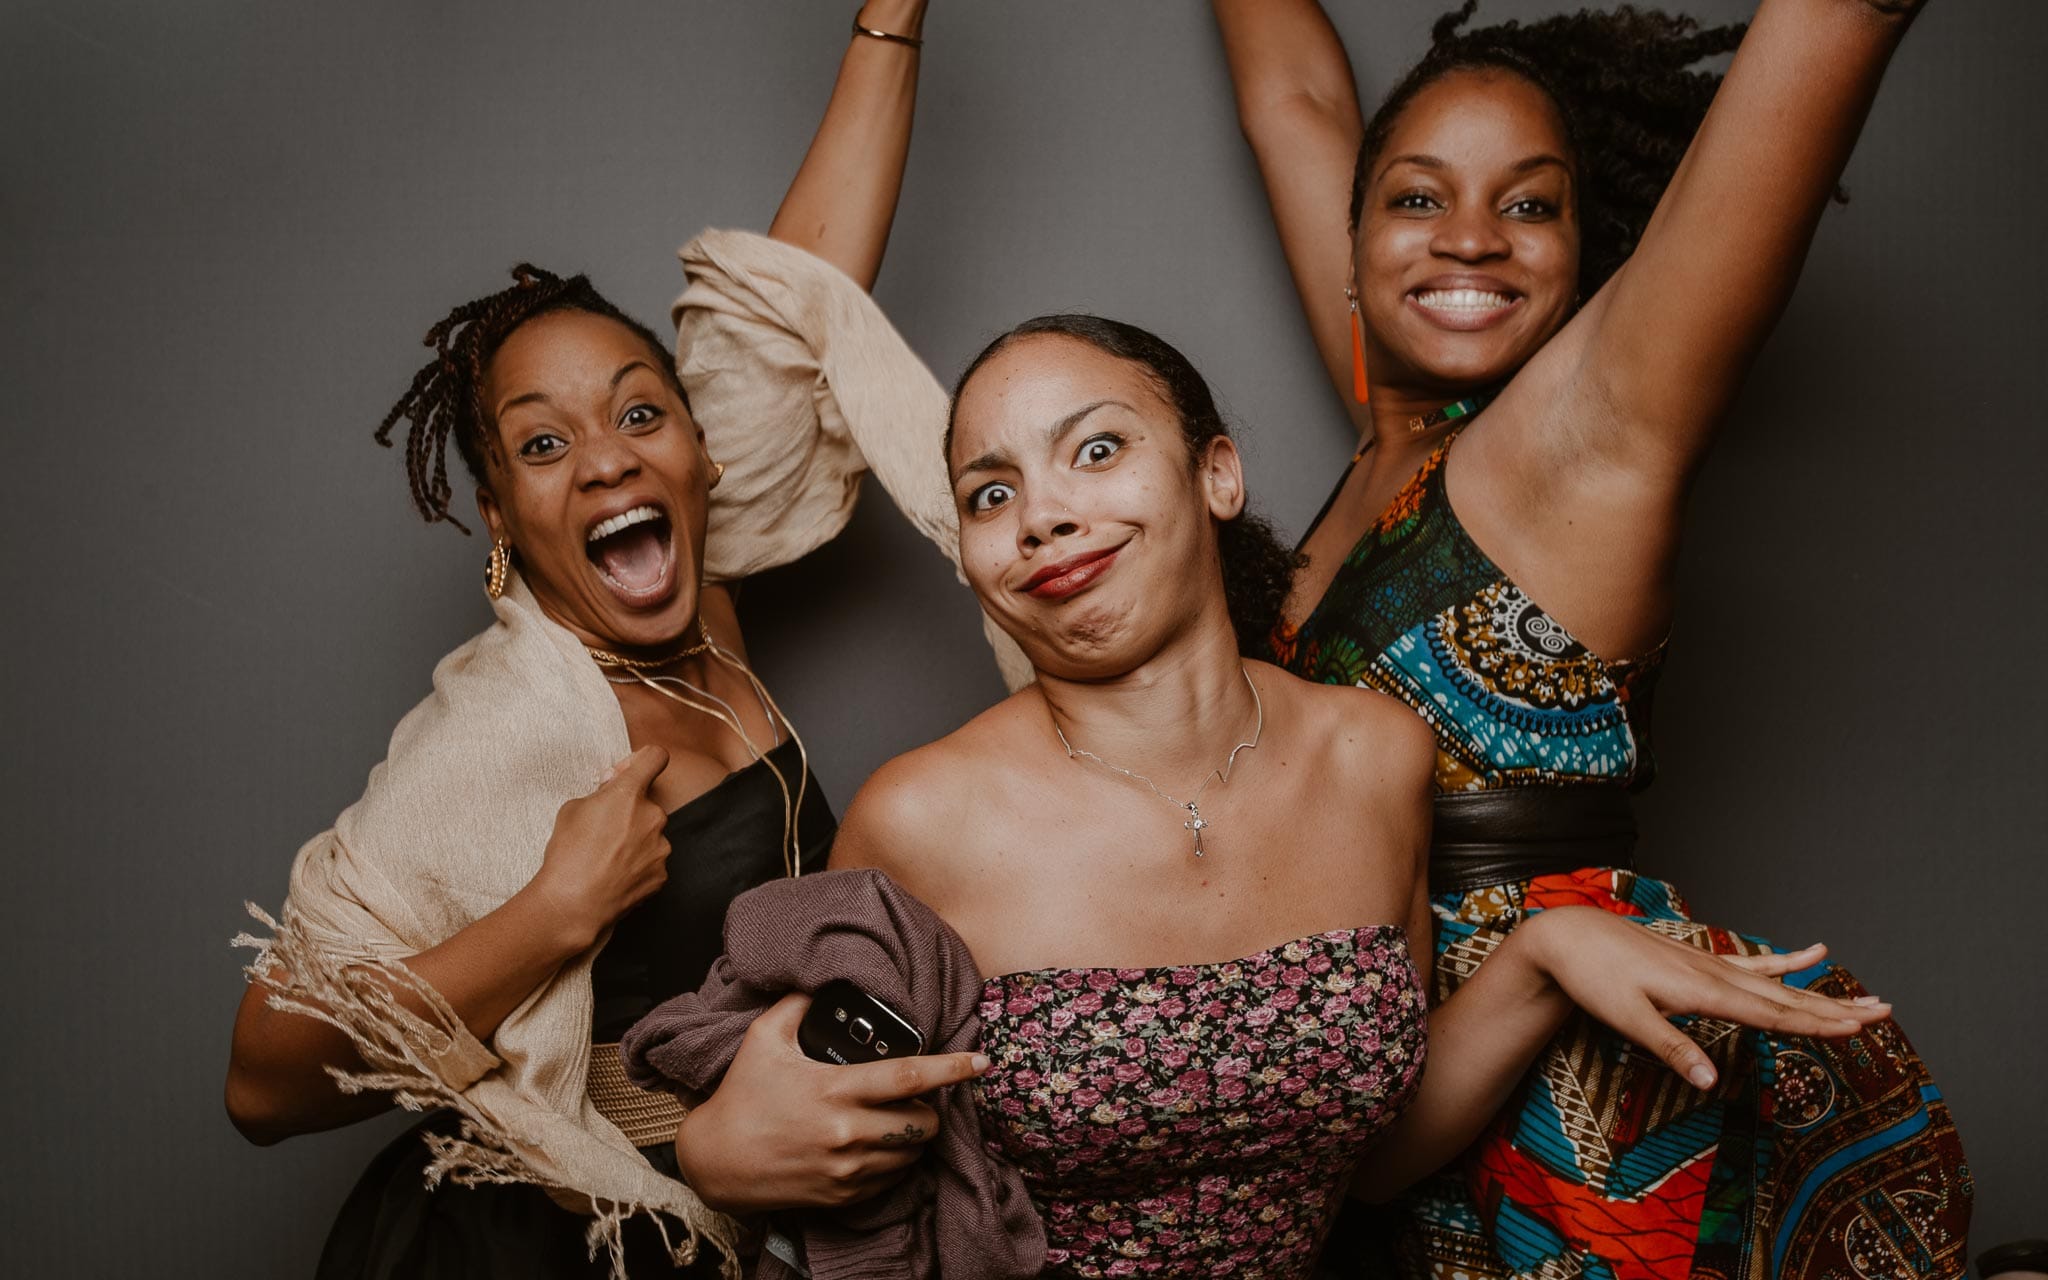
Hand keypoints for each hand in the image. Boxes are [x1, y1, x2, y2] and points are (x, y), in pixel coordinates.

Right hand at [527, 746, 670, 951]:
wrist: (573, 903)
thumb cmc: (567, 854)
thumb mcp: (572, 809)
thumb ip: (601, 793)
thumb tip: (614, 784)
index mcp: (629, 794)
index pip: (656, 757)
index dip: (644, 761)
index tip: (632, 772)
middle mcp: (653, 816)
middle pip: (648, 804)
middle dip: (631, 812)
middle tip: (604, 830)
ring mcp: (661, 847)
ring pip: (651, 835)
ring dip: (635, 840)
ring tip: (607, 859)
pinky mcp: (662, 874)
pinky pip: (652, 861)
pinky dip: (638, 865)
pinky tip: (616, 875)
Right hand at [674, 992, 990, 1212]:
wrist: (714, 1162)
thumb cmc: (740, 1096)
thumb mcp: (763, 1039)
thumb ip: (798, 1004)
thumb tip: (823, 981)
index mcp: (835, 1089)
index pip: (911, 1076)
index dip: (953, 1069)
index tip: (981, 1062)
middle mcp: (847, 1132)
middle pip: (922, 1122)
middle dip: (932, 1108)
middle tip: (921, 1097)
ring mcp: (846, 1169)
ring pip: (911, 1154)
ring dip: (915, 1137)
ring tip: (899, 1121)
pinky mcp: (842, 1196)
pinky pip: (890, 1181)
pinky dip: (894, 1163)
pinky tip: (877, 1147)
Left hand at [1515, 906, 1889, 1089]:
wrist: (1569, 937)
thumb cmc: (1594, 979)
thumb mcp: (1628, 1019)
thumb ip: (1673, 1050)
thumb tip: (1714, 1083)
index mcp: (1703, 992)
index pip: (1770, 1014)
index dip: (1814, 1025)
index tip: (1856, 1030)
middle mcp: (1715, 975)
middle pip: (1787, 997)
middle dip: (1836, 1009)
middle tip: (1885, 1013)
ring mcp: (1710, 965)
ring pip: (1778, 983)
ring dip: (1822, 992)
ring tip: (1865, 996)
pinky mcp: (1700, 961)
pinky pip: (1753, 963)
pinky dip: (1785, 961)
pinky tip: (1812, 951)